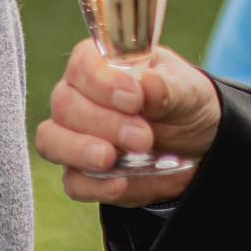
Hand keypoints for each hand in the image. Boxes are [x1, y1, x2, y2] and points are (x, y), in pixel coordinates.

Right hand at [37, 40, 218, 206]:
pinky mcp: (82, 173)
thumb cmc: (183, 104)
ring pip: (52, 140)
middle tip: (142, 137)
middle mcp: (77, 97)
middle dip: (103, 123)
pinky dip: (92, 185)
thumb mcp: (188, 92)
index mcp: (100, 66)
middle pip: (65, 105)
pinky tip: (119, 184)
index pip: (83, 65)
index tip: (134, 98)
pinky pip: (72, 182)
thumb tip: (149, 82)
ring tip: (110, 158)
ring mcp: (73, 136)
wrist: (198, 146)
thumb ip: (169, 88)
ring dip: (79, 150)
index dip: (102, 82)